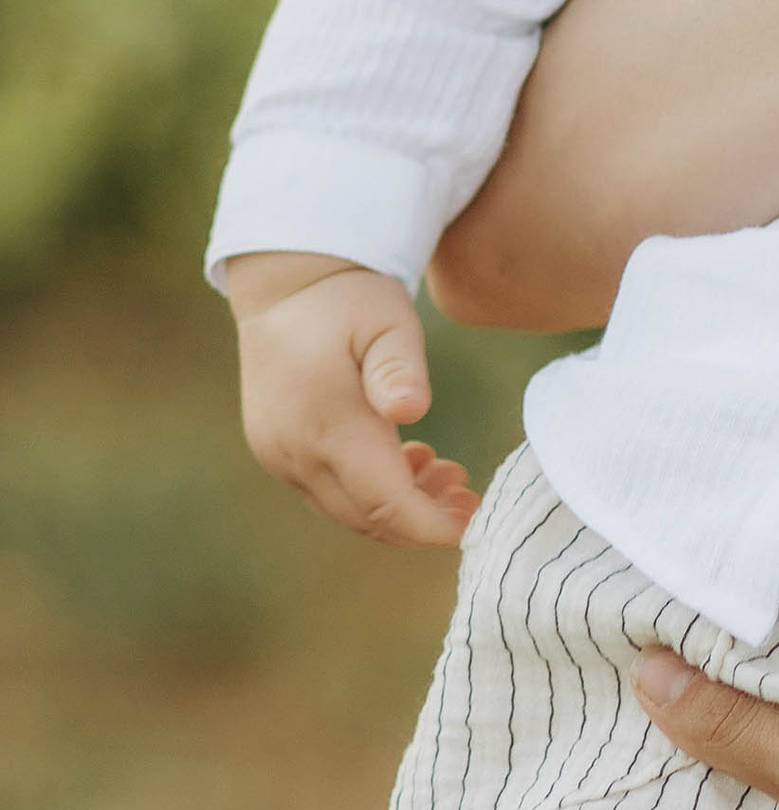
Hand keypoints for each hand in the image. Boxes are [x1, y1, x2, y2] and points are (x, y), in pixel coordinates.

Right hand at [227, 251, 479, 547]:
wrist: (284, 284)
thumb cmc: (348, 299)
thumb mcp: (388, 320)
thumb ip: (400, 368)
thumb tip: (411, 410)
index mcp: (327, 423)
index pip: (385, 504)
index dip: (431, 525)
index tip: (474, 523)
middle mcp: (294, 451)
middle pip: (366, 518)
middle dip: (421, 521)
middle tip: (467, 495)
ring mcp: (278, 455)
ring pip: (346, 510)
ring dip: (397, 507)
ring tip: (447, 474)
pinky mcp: (274, 451)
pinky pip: (326, 491)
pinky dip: (368, 492)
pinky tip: (406, 461)